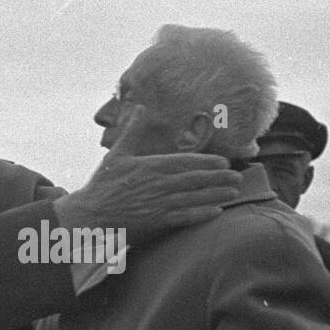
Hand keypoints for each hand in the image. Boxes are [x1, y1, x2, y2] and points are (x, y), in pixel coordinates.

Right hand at [52, 136, 240, 245]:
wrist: (91, 215)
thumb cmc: (103, 185)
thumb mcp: (117, 153)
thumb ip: (133, 131)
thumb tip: (141, 107)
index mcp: (151, 166)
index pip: (186, 162)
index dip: (208, 162)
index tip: (224, 162)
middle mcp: (159, 184)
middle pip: (196, 179)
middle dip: (220, 178)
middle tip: (238, 176)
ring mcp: (159, 204)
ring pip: (195, 198)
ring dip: (217, 194)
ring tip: (233, 192)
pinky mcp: (157, 222)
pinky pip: (185, 217)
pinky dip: (202, 214)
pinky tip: (217, 212)